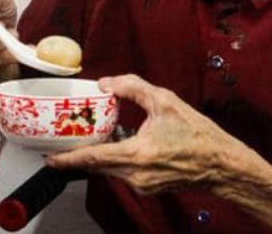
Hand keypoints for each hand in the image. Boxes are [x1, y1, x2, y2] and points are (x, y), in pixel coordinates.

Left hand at [45, 74, 256, 195]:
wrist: (221, 164)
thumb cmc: (198, 134)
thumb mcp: (165, 101)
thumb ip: (132, 87)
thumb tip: (105, 83)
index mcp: (138, 154)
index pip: (94, 158)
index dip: (68, 158)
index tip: (50, 157)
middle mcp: (137, 175)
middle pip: (96, 166)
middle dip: (77, 156)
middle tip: (61, 143)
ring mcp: (142, 185)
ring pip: (109, 170)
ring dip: (98, 155)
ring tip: (91, 138)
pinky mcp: (148, 188)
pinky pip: (122, 173)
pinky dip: (115, 160)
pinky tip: (119, 145)